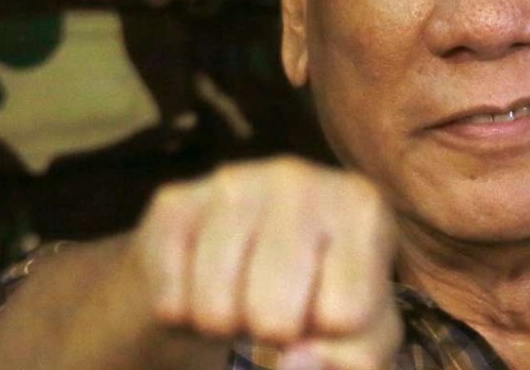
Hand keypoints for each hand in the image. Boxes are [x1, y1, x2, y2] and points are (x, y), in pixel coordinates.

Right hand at [128, 156, 400, 369]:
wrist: (235, 265)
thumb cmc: (317, 298)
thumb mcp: (359, 333)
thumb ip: (353, 356)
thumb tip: (295, 358)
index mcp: (360, 205)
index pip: (345, 314)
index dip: (329, 333)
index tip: (325, 307)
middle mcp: (298, 178)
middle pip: (275, 316)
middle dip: (271, 334)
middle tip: (275, 308)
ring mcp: (231, 183)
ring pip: (216, 310)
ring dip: (223, 325)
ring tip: (240, 297)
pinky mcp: (172, 203)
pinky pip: (169, 301)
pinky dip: (180, 314)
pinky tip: (200, 283)